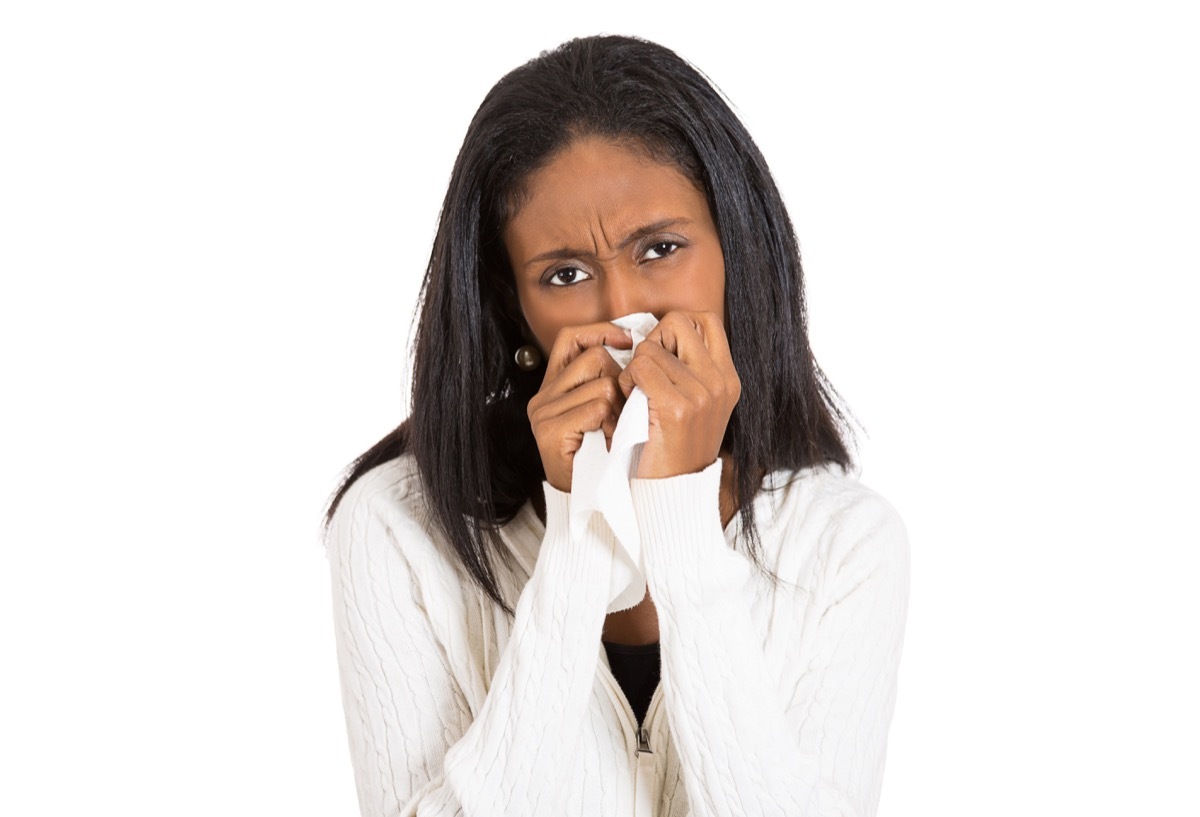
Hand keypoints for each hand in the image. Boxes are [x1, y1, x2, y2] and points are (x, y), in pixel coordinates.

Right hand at [526, 322, 633, 492]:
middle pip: (596, 357)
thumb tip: (635, 342)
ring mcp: (544, 412)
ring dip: (619, 408)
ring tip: (614, 432)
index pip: (573, 337)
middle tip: (621, 414)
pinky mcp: (549, 429)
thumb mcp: (609, 409)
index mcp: (555, 386)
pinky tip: (608, 441)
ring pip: (602, 383)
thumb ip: (610, 378)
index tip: (630, 341)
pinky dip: (611, 423)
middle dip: (620, 380)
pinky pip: (597, 406)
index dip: (602, 332)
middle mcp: (544, 396)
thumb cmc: (608, 456)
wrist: (594, 502)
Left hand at [617, 311, 740, 479]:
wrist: (673, 491)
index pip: (706, 319)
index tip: (664, 355)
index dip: (676, 329)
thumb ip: (691, 369)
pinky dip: (627, 381)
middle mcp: (721, 382)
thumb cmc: (675, 447)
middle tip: (647, 372)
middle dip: (654, 340)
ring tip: (638, 394)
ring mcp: (702, 394)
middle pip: (679, 321)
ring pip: (651, 346)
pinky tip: (630, 402)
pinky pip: (640, 368)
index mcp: (729, 379)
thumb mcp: (698, 405)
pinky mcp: (677, 408)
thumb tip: (664, 332)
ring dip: (635, 366)